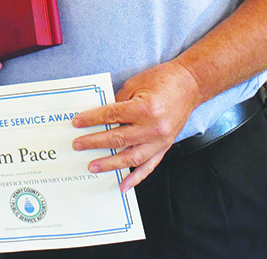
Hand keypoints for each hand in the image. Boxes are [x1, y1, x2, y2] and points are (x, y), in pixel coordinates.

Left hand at [70, 61, 199, 191]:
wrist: (190, 84)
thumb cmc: (163, 80)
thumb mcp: (134, 85)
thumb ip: (117, 102)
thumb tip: (99, 117)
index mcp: (144, 109)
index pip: (111, 116)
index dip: (91, 119)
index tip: (77, 123)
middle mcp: (153, 128)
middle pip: (117, 139)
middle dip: (94, 142)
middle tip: (78, 145)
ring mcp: (160, 140)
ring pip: (131, 158)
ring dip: (110, 164)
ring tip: (93, 166)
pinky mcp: (165, 146)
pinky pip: (149, 166)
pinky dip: (135, 177)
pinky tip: (123, 185)